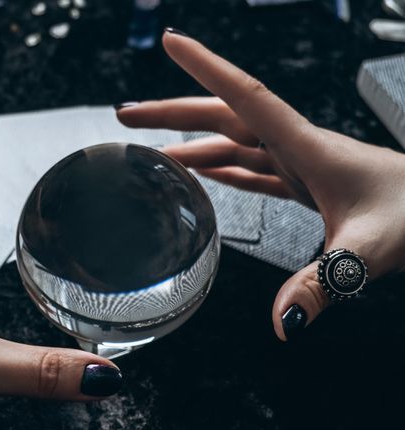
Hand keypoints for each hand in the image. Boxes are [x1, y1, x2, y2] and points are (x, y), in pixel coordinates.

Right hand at [116, 29, 404, 341]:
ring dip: (189, 141)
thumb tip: (284, 320)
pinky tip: (202, 173)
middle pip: (223, 117)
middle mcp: (298, 147)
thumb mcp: (368, 250)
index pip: (246, 96)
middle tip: (128, 113)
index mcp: (306, 146)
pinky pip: (252, 169)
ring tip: (151, 150)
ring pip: (232, 142)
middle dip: (172, 112)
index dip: (206, 68)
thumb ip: (323, 283)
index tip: (173, 43)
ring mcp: (300, 164)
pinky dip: (220, 168)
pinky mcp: (306, 184)